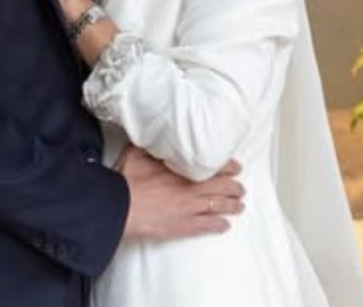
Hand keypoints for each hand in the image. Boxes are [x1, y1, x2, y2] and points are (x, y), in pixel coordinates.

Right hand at [118, 146, 245, 240]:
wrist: (121, 205)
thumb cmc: (128, 180)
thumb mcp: (138, 153)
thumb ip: (151, 146)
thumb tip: (155, 135)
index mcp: (183, 169)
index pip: (214, 167)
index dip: (228, 167)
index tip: (236, 167)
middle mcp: (191, 188)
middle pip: (222, 188)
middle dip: (234, 188)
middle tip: (240, 188)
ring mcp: (189, 208)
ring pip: (218, 207)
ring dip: (232, 206)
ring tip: (239, 206)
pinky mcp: (183, 226)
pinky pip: (207, 226)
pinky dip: (218, 225)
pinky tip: (225, 226)